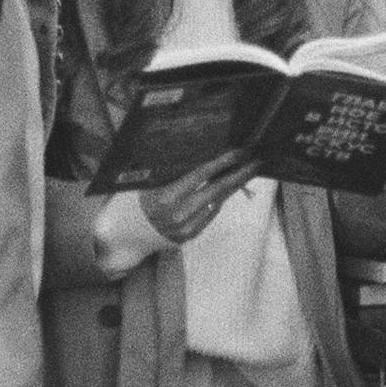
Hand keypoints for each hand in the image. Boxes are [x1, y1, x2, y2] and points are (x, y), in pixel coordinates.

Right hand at [140, 151, 257, 244]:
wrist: (130, 232)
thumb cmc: (141, 199)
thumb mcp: (152, 182)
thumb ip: (176, 172)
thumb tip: (205, 155)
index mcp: (168, 196)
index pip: (202, 174)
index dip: (223, 162)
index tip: (240, 151)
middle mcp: (180, 214)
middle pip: (218, 190)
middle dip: (240, 174)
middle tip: (256, 161)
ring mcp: (188, 227)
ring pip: (218, 202)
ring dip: (233, 186)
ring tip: (246, 171)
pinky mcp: (192, 235)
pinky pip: (211, 213)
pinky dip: (220, 199)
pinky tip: (228, 187)